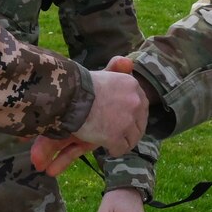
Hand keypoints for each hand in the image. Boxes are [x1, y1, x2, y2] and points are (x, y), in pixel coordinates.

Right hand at [34, 59, 148, 173]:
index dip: (134, 114)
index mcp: (133, 85)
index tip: (125, 119)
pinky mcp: (117, 137)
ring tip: (114, 143)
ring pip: (134, 138)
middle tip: (121, 133)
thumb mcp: (103, 74)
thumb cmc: (81, 85)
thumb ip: (116, 69)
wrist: (69, 98)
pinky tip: (108, 148)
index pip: (142, 104)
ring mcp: (127, 121)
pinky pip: (122, 149)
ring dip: (125, 141)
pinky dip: (115, 150)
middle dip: (133, 129)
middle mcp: (135, 102)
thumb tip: (128, 61)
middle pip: (141, 122)